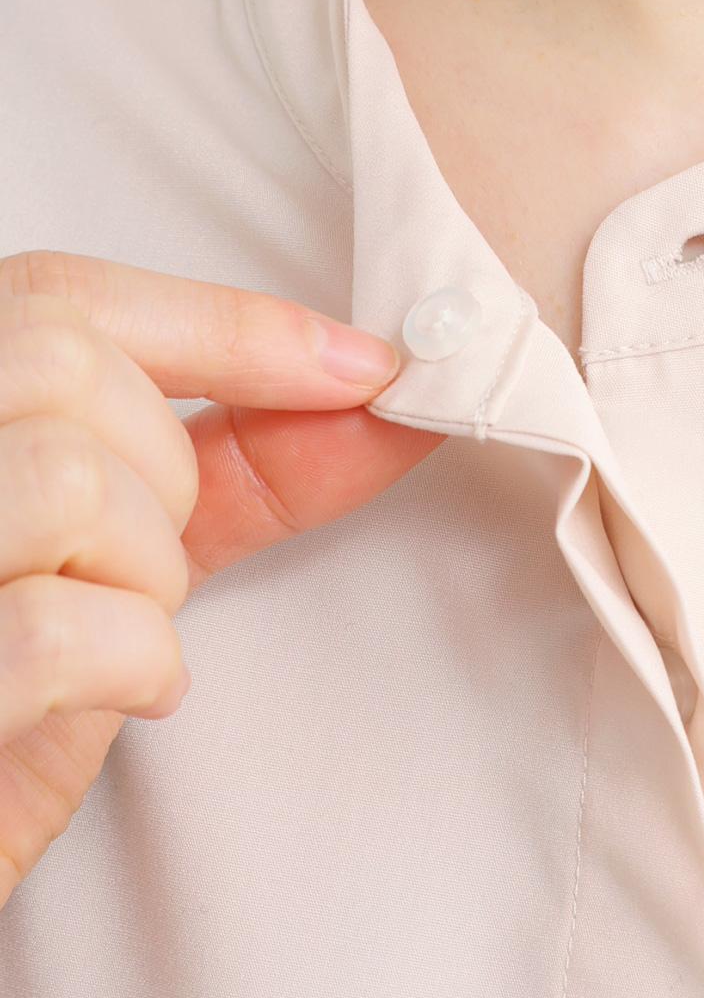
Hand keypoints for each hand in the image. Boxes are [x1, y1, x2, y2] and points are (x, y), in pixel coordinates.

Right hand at [0, 250, 441, 910]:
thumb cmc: (9, 699)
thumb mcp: (111, 561)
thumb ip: (223, 471)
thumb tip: (372, 395)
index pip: (62, 299)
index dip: (229, 325)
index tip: (367, 368)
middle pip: (69, 369)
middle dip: (166, 473)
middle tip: (149, 570)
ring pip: (72, 482)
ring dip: (145, 574)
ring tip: (118, 638)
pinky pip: (56, 628)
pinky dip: (133, 662)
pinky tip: (126, 692)